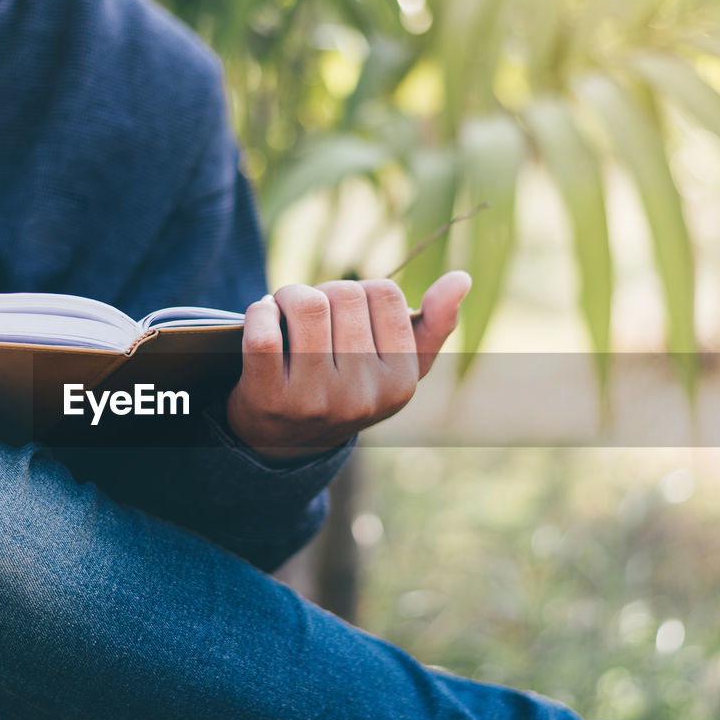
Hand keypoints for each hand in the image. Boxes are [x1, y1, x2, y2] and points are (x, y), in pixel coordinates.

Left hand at [225, 271, 470, 460]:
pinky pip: (263, 334)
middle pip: (344, 294)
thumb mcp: (395, 368)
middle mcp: (361, 396)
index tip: (346, 311)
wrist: (284, 440)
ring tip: (284, 309)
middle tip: (310, 311)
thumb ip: (433, 326)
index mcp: (400, 383)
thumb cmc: (346, 389)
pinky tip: (262, 316)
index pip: (386, 294)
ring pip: (306, 305)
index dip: (361, 290)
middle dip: (323, 291)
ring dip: (289, 295)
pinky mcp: (269, 399)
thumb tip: (460, 279)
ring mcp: (314, 401)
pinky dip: (258, 312)